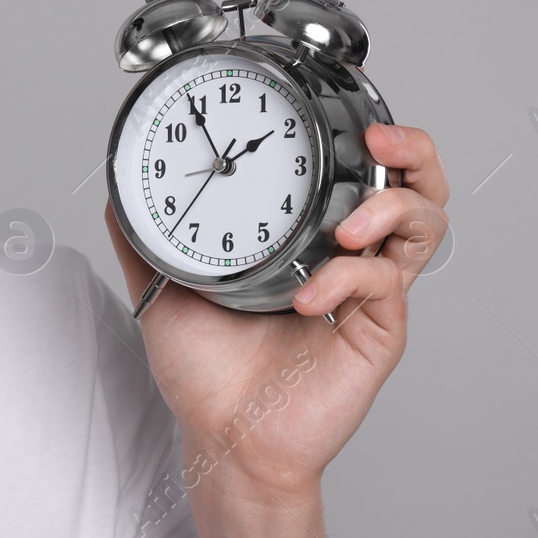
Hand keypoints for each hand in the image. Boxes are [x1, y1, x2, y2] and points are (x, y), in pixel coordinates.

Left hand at [101, 121, 449, 497]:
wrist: (220, 436)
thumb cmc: (204, 370)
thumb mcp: (161, 286)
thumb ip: (141, 236)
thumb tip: (114, 187)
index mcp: (305, 235)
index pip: (351, 167)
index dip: (358, 130)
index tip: (331, 102)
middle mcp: (346, 255)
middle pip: (415, 184)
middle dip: (411, 149)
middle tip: (377, 138)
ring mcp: (367, 293)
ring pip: (423, 225)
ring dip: (393, 207)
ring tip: (347, 224)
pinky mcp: (377, 333)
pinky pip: (383, 285)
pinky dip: (346, 279)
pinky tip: (307, 296)